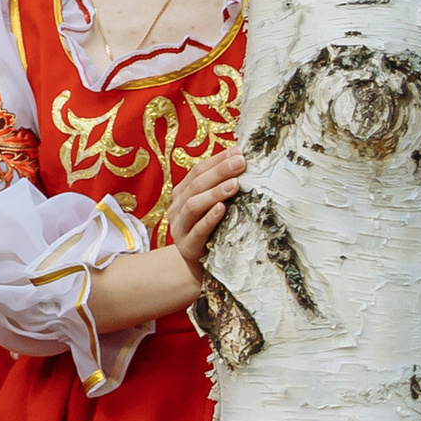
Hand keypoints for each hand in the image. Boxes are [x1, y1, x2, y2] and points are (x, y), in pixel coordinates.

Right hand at [166, 145, 244, 272]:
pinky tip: (222, 209)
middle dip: (220, 171)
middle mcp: (177, 209)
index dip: (217, 160)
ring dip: (215, 192)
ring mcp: (180, 229)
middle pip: (196, 184)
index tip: (239, 151)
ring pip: (194, 205)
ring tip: (235, 184)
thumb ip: (222, 188)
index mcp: (182, 195)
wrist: (201, 269)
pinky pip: (198, 230)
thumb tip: (243, 159)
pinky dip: (210, 218)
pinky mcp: (187, 248)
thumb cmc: (213, 233)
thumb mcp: (214, 208)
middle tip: (241, 162)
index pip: (197, 171)